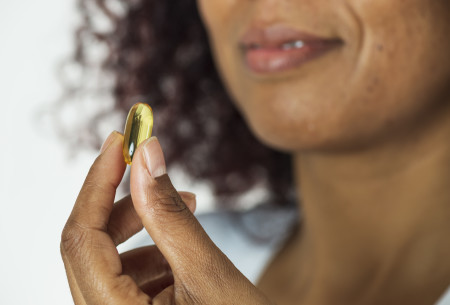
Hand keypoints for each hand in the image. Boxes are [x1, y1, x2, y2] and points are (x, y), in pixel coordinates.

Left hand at [60, 132, 272, 304]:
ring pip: (107, 257)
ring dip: (141, 224)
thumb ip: (169, 214)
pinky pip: (126, 271)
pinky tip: (181, 243)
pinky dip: (151, 246)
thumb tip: (147, 155)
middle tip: (148, 164)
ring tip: (186, 204)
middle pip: (88, 246)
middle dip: (119, 199)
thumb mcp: (208, 274)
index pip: (81, 238)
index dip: (98, 182)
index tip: (119, 142)